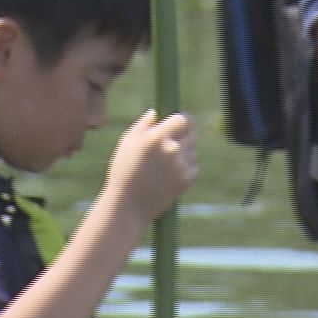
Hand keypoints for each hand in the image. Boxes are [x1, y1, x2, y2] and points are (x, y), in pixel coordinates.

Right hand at [103, 110, 197, 226]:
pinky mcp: (187, 179)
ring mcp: (181, 165)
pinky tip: (168, 175)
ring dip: (184, 152)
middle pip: (191, 133)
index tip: (180, 120)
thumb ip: (144, 124)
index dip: (183, 118)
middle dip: (184, 135)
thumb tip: (157, 113)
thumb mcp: (127, 143)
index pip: (182, 119)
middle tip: (173, 141)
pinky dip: (184, 167)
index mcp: (156, 137)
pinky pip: (193, 165)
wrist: (128, 205)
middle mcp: (172, 149)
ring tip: (163, 164)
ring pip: (192, 150)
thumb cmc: (124, 171)